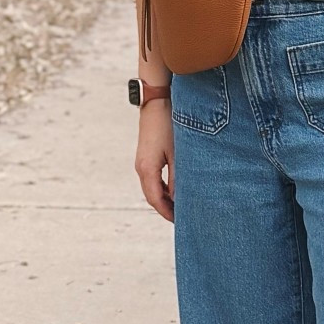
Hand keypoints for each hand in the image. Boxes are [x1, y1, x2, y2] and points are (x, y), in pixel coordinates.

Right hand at [135, 100, 174, 221]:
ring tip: (180, 207)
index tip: (180, 222)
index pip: (156, 200)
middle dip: (166, 209)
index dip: (167, 213)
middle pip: (152, 197)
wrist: (156, 101)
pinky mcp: (146, 156)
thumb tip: (180, 198)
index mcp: (147, 169)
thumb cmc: (169, 124)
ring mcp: (142, 162)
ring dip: (165, 199)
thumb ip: (178, 177)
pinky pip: (153, 178)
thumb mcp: (177, 153)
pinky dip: (163, 188)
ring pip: (152, 188)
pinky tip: (175, 189)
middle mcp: (141, 168)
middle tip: (182, 218)